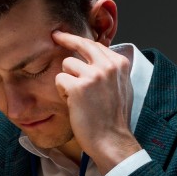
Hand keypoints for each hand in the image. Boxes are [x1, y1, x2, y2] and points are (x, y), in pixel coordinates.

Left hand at [50, 30, 139, 172]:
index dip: (79, 41)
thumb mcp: (122, 87)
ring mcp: (94, 75)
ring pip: (67, 63)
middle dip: (65, 38)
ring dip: (67, 79)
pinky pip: (60, 79)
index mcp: (120, 64)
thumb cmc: (114, 118)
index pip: (95, 44)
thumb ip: (111, 69)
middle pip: (81, 43)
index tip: (66, 36)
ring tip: (77, 96)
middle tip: (55, 36)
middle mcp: (108, 66)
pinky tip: (73, 103)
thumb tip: (98, 54)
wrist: (111, 139)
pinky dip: (62, 92)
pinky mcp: (78, 87)